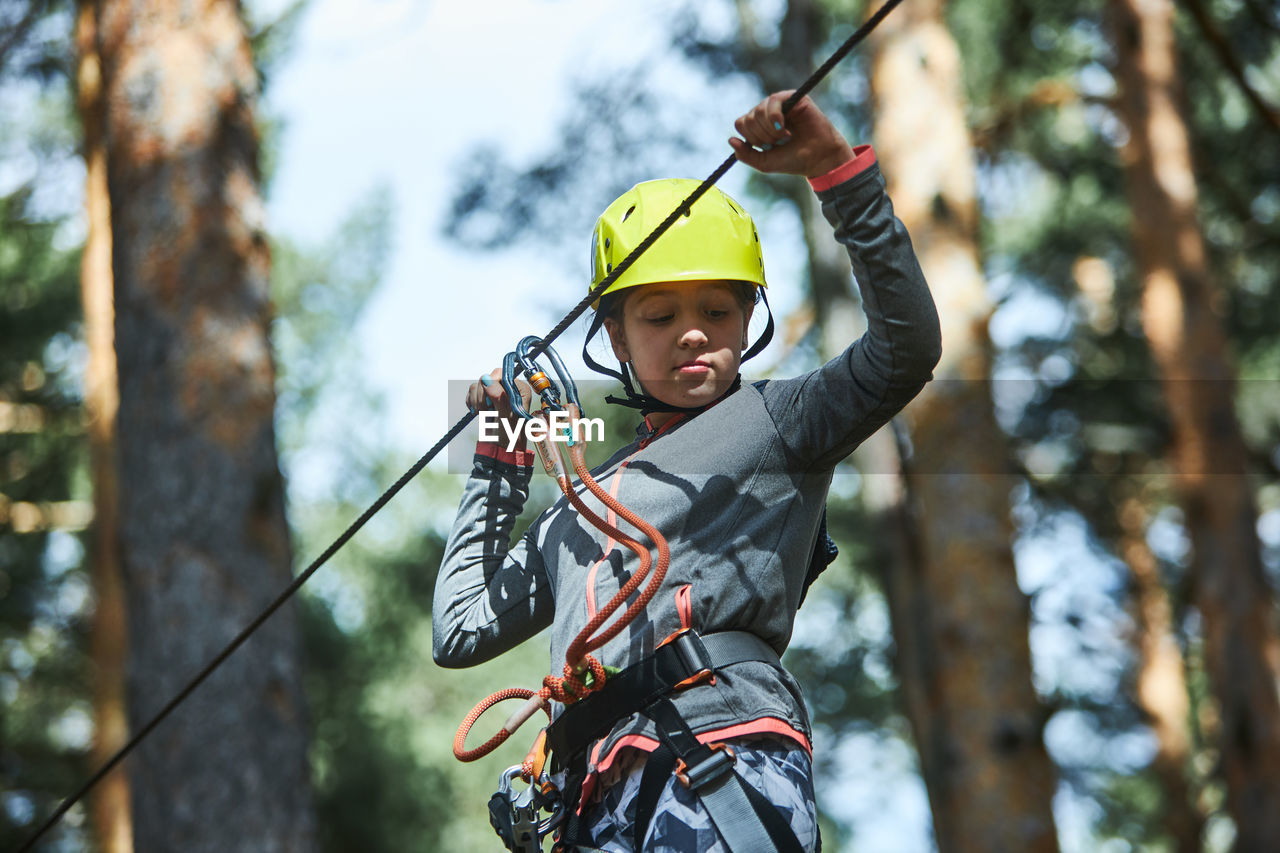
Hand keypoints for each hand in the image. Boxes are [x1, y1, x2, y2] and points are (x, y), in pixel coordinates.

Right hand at [467, 369, 530, 443]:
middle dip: (483, 396)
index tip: (491, 403)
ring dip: (477, 401)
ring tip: (484, 414)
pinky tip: (479, 413)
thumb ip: (498, 396)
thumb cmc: (510, 436)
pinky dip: (472, 403)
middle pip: (487, 377)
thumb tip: (487, 379)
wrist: (501, 448)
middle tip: (487, 411)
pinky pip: (471, 392)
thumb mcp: (507, 416)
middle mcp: (509, 388)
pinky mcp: (485, 397)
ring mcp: (495, 392)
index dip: (492, 386)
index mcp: (520, 389)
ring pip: (477, 385)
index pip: (501, 374)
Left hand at [728, 91, 852, 178]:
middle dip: (761, 136)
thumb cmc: (793, 160)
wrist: (818, 159)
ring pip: (758, 110)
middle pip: (748, 117)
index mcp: (760, 125)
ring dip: (769, 130)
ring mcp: (781, 104)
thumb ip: (745, 154)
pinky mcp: (793, 97)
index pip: (741, 123)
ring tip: (784, 137)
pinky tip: (783, 129)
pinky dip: (774, 118)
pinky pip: (773, 101)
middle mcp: (768, 112)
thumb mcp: (764, 163)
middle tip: (778, 143)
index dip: (750, 137)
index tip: (766, 148)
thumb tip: (731, 140)